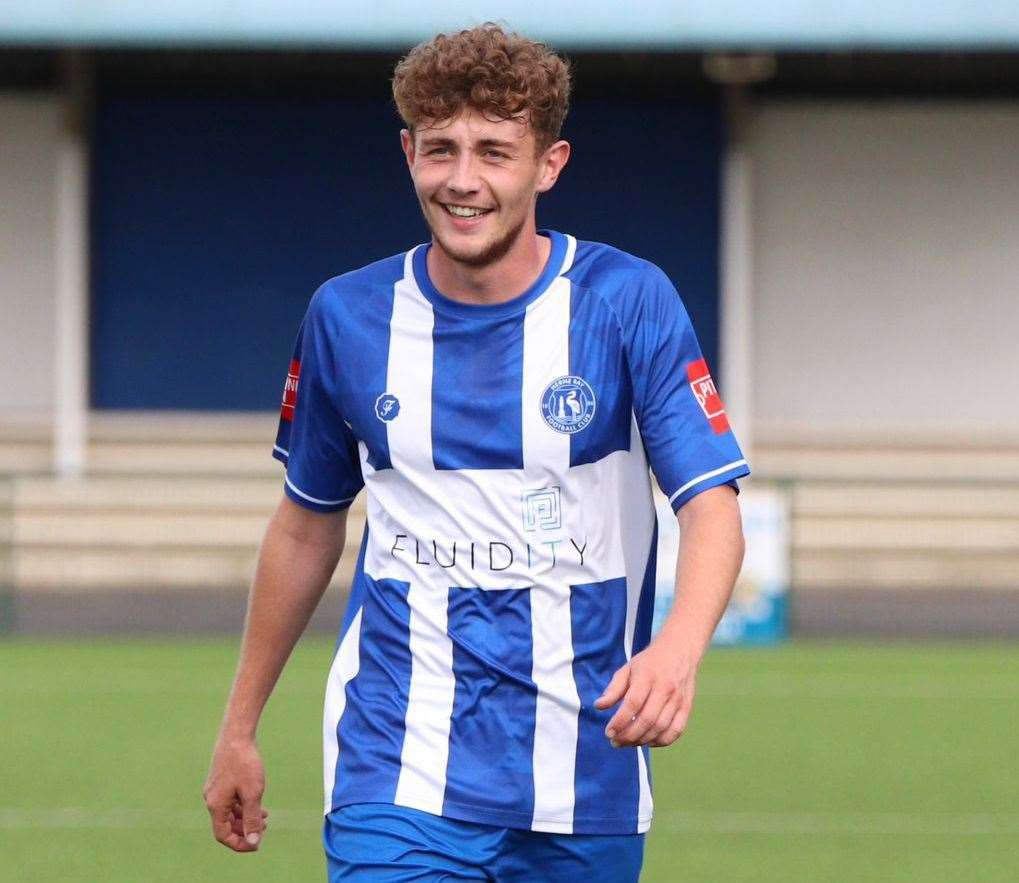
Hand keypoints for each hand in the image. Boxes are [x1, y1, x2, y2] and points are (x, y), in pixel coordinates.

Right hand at [203, 735, 268, 851]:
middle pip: (225, 825)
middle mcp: (212, 799)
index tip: (256, 844)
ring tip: (265, 817)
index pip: (223, 835)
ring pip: (228, 812)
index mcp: (216, 805)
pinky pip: (230, 800)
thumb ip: (252, 819)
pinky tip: (258, 803)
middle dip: (244, 830)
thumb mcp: (253, 794)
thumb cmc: (245, 763)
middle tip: (263, 830)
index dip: (239, 843)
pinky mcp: (221, 779)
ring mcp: (215, 789)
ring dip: (245, 818)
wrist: (237, 734)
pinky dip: (242, 806)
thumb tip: (254, 842)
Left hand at [593, 640, 696, 747]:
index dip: (619, 721)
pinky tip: (648, 742)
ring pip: (661, 728)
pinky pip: (676, 731)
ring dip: (642, 740)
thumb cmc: (649, 662)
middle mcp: (665, 688)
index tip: (608, 733)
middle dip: (629, 735)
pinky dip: (661, 741)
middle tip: (615, 742)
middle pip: (647, 719)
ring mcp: (678, 699)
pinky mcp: (687, 707)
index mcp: (647, 676)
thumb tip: (599, 706)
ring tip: (628, 743)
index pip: (632, 703)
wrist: (680, 650)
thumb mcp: (627, 669)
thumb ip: (613, 688)